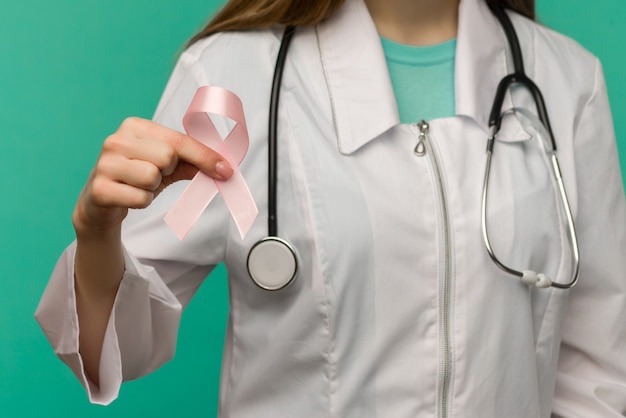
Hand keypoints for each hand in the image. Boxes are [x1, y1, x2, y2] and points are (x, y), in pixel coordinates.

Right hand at [72, 117, 232, 237]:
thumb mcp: (165, 167)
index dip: (205, 156)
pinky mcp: (100, 189)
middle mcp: (116, 140)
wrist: (99, 203)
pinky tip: (129, 197)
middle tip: (155, 175)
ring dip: (153, 188)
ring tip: (140, 186)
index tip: (226, 170)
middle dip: (168, 171)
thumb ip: (191, 163)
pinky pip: (140, 198)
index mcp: (134, 126)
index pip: (178, 140)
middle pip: (167, 157)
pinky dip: (142, 202)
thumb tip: (222, 168)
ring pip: (152, 177)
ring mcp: (105, 164)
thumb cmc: (135, 179)